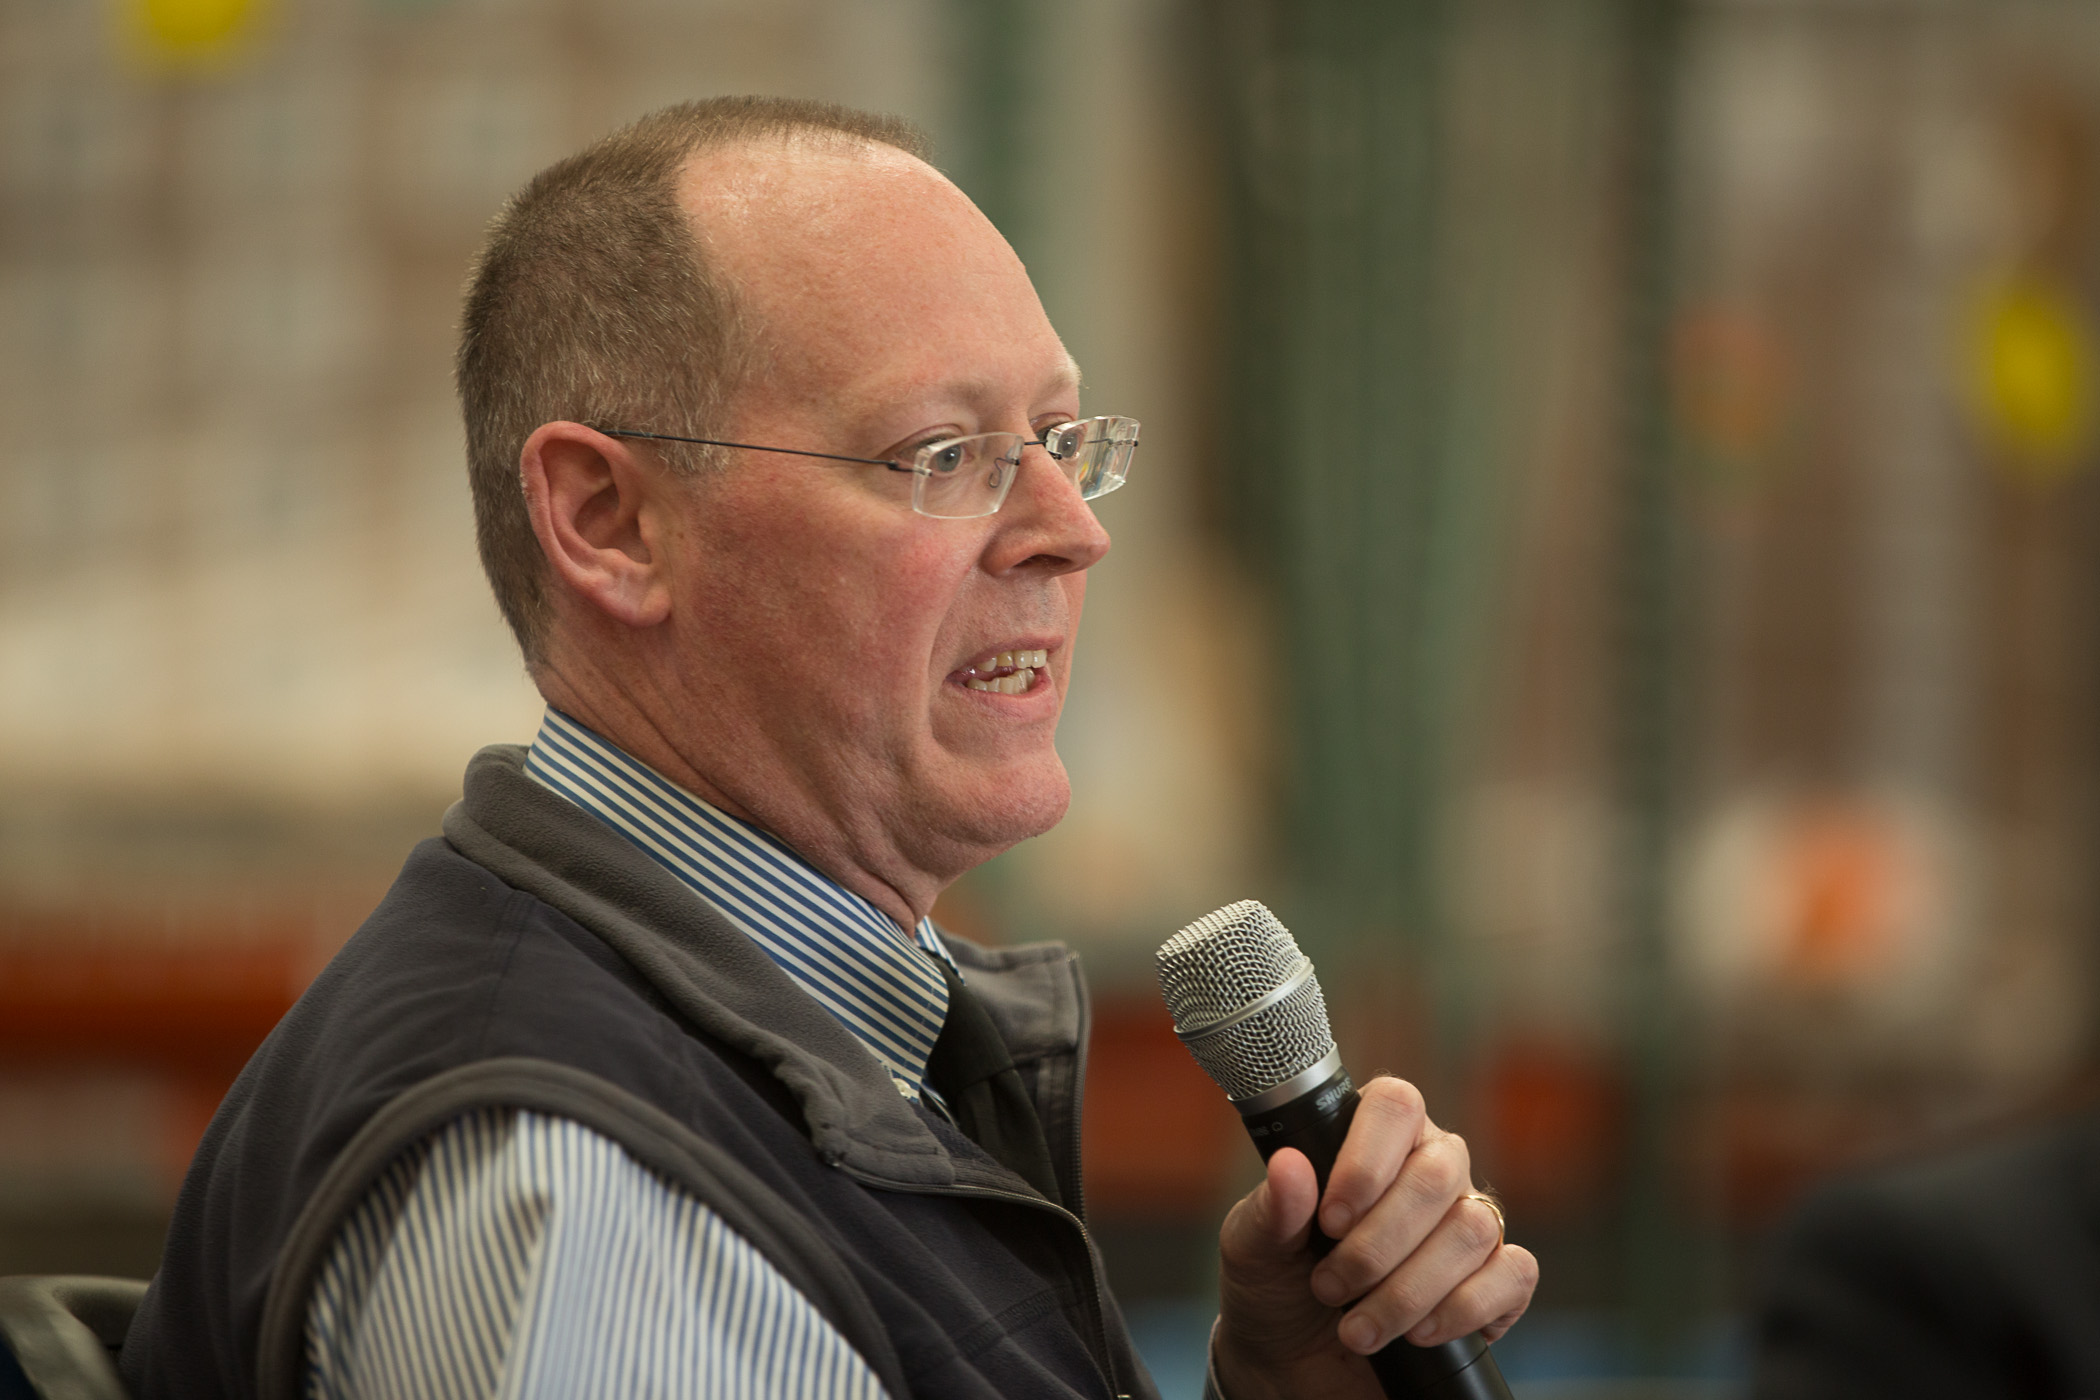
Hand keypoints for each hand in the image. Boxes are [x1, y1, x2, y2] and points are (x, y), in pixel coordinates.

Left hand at [1211, 1077, 1538, 1399]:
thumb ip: (1271, 1209)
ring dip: (1407, 1290)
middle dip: (1378, 1244)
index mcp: (1371, 1139)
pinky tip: (1417, 1332)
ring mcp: (1467, 1223)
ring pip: (1472, 1228)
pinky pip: (1512, 1275)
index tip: (1331, 1218)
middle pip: (1437, 1173)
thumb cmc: (1274, 1287)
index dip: (1367, 1159)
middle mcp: (1429, 1169)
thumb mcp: (1251, 1249)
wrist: (1293, 1365)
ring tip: (1356, 1326)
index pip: (1395, 1105)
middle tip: (1328, 1285)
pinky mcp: (1496, 1281)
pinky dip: (1463, 1309)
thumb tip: (1289, 1166)